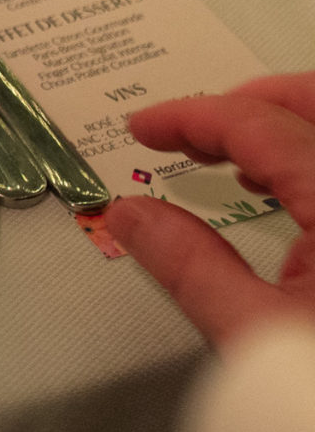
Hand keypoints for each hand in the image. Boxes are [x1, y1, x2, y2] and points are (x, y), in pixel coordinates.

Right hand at [105, 73, 314, 347]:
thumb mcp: (254, 333)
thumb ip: (187, 264)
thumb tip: (134, 218)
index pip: (258, 124)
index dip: (191, 116)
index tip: (146, 127)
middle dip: (254, 98)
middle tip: (195, 125)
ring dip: (290, 126)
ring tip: (236, 157)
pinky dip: (314, 160)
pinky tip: (291, 192)